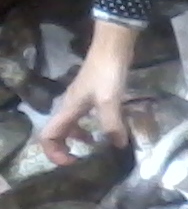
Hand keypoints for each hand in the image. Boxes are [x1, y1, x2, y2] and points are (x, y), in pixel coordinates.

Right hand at [41, 20, 139, 164]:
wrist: (113, 45)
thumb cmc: (107, 72)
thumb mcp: (110, 100)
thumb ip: (112, 124)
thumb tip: (118, 146)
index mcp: (68, 109)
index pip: (48, 136)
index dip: (54, 153)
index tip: (72, 162)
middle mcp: (69, 105)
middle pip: (57, 132)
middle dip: (65, 148)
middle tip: (82, 158)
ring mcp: (80, 98)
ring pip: (71, 123)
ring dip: (79, 136)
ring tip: (97, 145)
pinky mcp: (93, 93)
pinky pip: (85, 115)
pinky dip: (91, 124)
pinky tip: (109, 126)